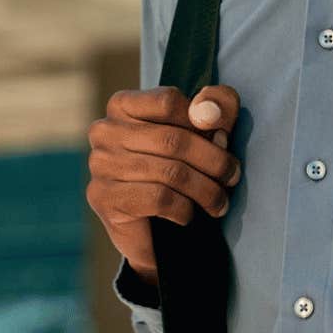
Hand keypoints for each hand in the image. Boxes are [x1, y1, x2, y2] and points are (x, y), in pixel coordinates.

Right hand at [85, 84, 241, 283]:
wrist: (151, 230)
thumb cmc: (178, 167)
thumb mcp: (203, 128)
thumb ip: (216, 106)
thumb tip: (209, 113)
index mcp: (123, 105)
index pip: (169, 101)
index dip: (203, 120)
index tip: (223, 139)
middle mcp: (105, 131)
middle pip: (174, 140)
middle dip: (214, 161)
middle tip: (232, 177)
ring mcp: (100, 165)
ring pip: (170, 173)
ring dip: (206, 191)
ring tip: (219, 202)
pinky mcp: (104, 198)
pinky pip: (159, 199)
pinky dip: (183, 209)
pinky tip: (186, 214)